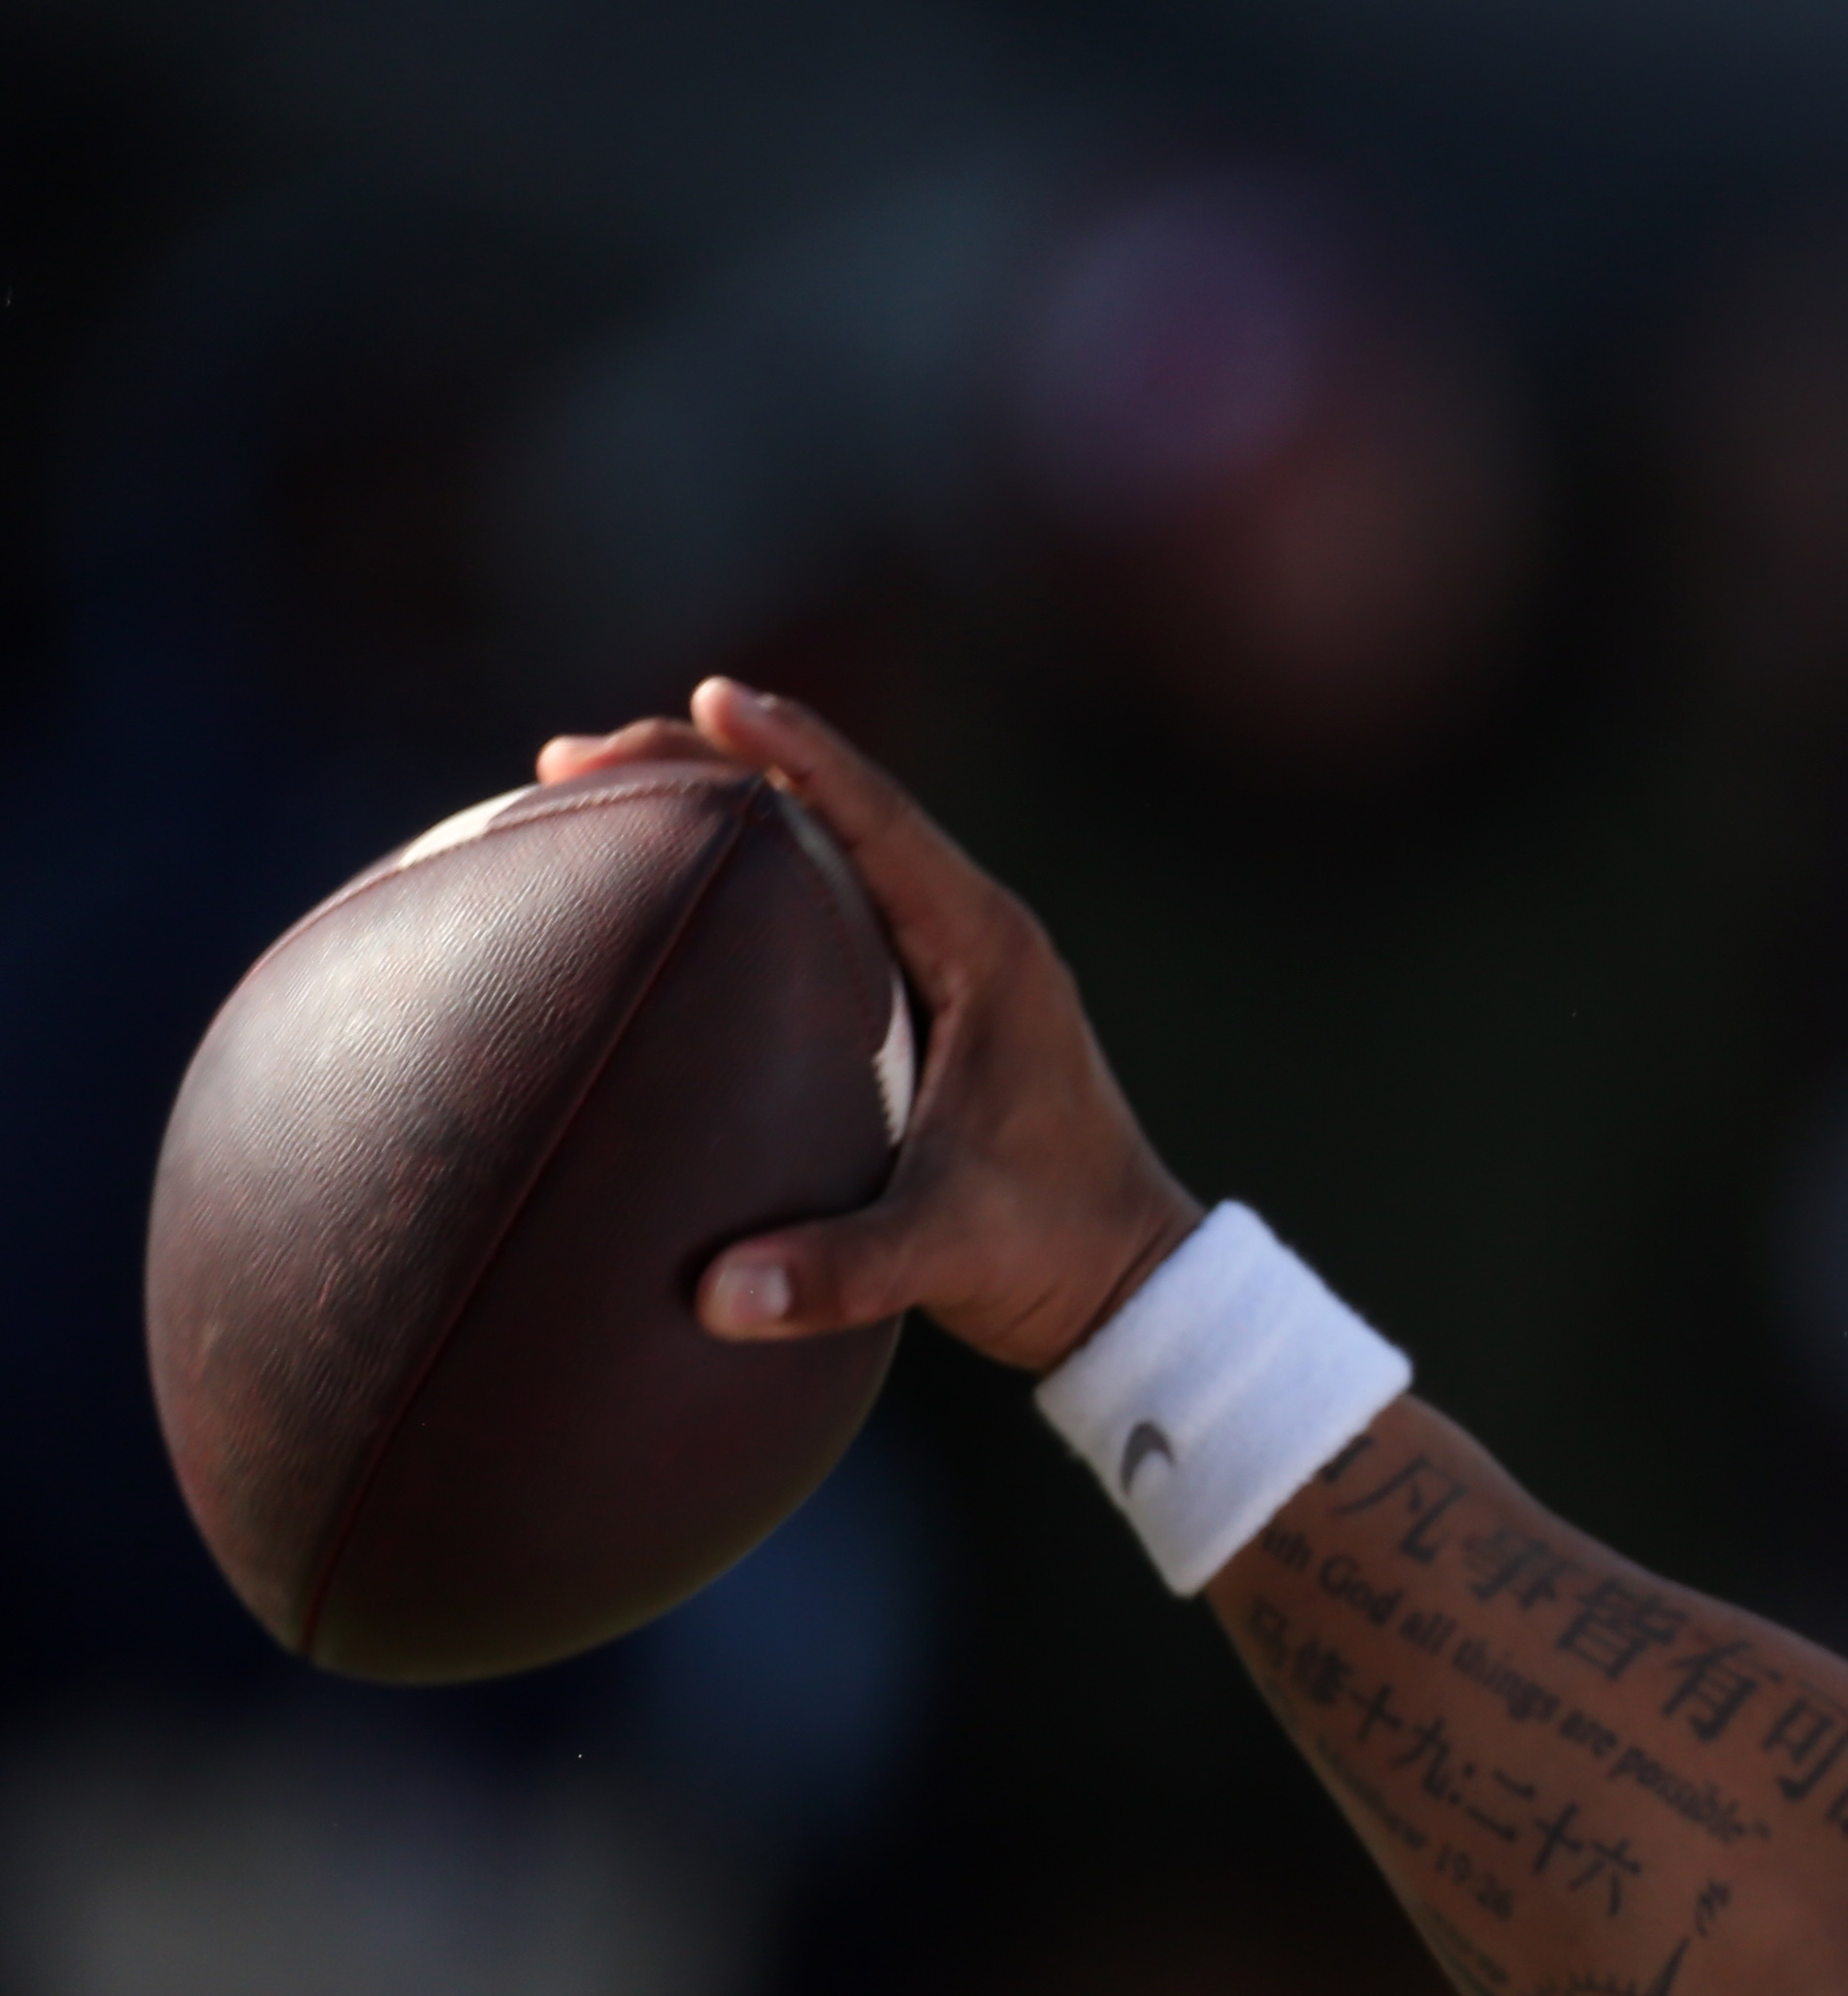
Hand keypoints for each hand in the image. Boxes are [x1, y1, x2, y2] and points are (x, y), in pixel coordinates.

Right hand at [534, 683, 1203, 1367]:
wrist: (1127, 1286)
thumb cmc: (1056, 1254)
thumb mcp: (951, 1252)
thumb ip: (843, 1272)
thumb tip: (719, 1297)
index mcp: (989, 950)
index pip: (879, 821)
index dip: (796, 753)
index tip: (711, 697)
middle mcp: (969, 934)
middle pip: (830, 814)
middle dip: (709, 768)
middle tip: (572, 758)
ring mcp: (943, 964)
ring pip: (819, 852)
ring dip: (714, 815)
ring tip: (584, 793)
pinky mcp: (918, 1004)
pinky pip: (817, 909)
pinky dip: (738, 881)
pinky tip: (650, 889)